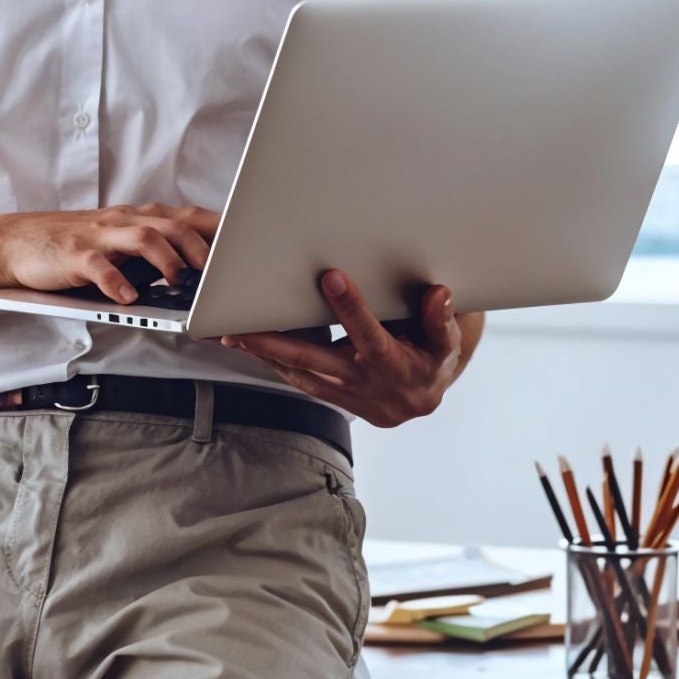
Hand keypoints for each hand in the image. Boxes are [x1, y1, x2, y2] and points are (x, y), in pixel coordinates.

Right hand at [0, 202, 220, 303]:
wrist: (17, 241)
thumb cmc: (73, 244)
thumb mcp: (118, 240)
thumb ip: (154, 248)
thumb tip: (200, 268)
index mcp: (137, 219)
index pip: (188, 216)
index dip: (221, 229)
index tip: (249, 244)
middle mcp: (123, 222)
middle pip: (172, 223)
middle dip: (201, 245)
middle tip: (222, 270)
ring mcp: (99, 237)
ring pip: (143, 237)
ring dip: (166, 258)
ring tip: (178, 280)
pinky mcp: (74, 256)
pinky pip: (98, 267)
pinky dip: (115, 282)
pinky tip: (127, 298)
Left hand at [219, 270, 462, 427]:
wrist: (426, 397)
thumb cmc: (433, 358)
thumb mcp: (445, 340)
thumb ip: (440, 319)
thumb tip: (438, 294)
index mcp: (400, 370)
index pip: (371, 337)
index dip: (352, 309)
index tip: (330, 277)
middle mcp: (369, 388)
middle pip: (318, 364)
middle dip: (277, 345)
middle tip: (242, 327)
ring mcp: (349, 398)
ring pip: (301, 376)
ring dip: (266, 356)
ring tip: (233, 335)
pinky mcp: (333, 400)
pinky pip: (299, 382)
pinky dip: (275, 364)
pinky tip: (250, 347)